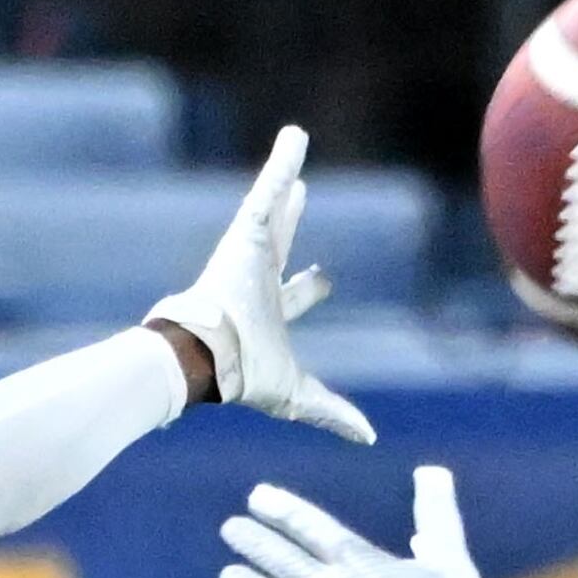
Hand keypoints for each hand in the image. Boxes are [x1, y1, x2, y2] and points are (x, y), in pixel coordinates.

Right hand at [146, 126, 374, 447]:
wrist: (207, 356)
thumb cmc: (244, 377)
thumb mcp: (298, 396)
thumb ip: (334, 412)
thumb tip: (370, 440)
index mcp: (270, 315)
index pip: (295, 295)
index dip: (310, 288)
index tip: (323, 276)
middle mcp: (258, 279)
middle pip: (281, 241)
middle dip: (290, 219)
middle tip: (301, 193)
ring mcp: (250, 254)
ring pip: (272, 205)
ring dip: (284, 176)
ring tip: (296, 142)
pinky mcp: (246, 233)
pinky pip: (267, 190)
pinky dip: (282, 162)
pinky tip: (297, 137)